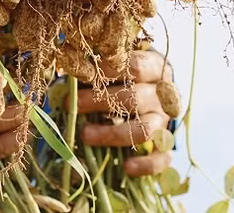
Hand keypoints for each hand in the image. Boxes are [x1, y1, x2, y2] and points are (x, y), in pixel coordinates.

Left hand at [76, 50, 174, 176]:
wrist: (154, 95)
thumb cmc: (128, 77)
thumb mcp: (118, 66)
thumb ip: (98, 69)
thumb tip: (67, 72)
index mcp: (154, 68)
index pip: (135, 67)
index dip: (107, 70)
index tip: (81, 73)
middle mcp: (162, 95)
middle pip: (135, 98)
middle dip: (99, 101)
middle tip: (71, 104)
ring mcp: (164, 121)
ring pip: (145, 129)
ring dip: (112, 133)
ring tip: (85, 135)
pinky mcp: (166, 145)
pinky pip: (161, 158)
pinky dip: (146, 164)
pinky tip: (126, 167)